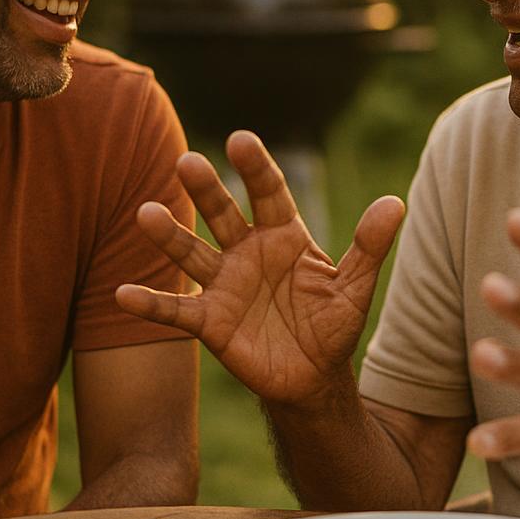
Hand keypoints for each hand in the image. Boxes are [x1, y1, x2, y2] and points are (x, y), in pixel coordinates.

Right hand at [115, 130, 405, 408]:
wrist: (313, 378)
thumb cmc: (333, 325)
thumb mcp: (355, 286)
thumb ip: (369, 246)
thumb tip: (396, 202)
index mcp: (283, 235)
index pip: (268, 192)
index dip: (256, 168)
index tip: (241, 140)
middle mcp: (247, 251)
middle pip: (223, 213)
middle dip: (206, 189)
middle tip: (187, 161)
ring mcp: (223, 284)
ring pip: (191, 252)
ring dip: (169, 235)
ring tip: (146, 213)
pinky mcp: (208, 322)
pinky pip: (175, 310)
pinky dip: (149, 302)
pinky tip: (123, 294)